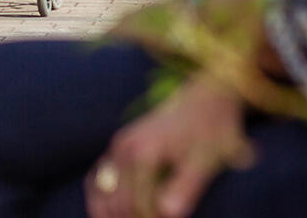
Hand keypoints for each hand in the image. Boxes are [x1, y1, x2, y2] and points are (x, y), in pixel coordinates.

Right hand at [86, 77, 252, 217]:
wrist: (204, 100)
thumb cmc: (210, 132)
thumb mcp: (206, 160)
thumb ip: (187, 187)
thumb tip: (168, 215)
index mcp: (144, 154)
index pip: (138, 205)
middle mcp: (124, 149)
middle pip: (118, 203)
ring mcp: (117, 146)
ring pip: (100, 192)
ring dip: (111, 214)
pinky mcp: (117, 146)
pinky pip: (96, 178)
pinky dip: (100, 199)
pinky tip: (108, 214)